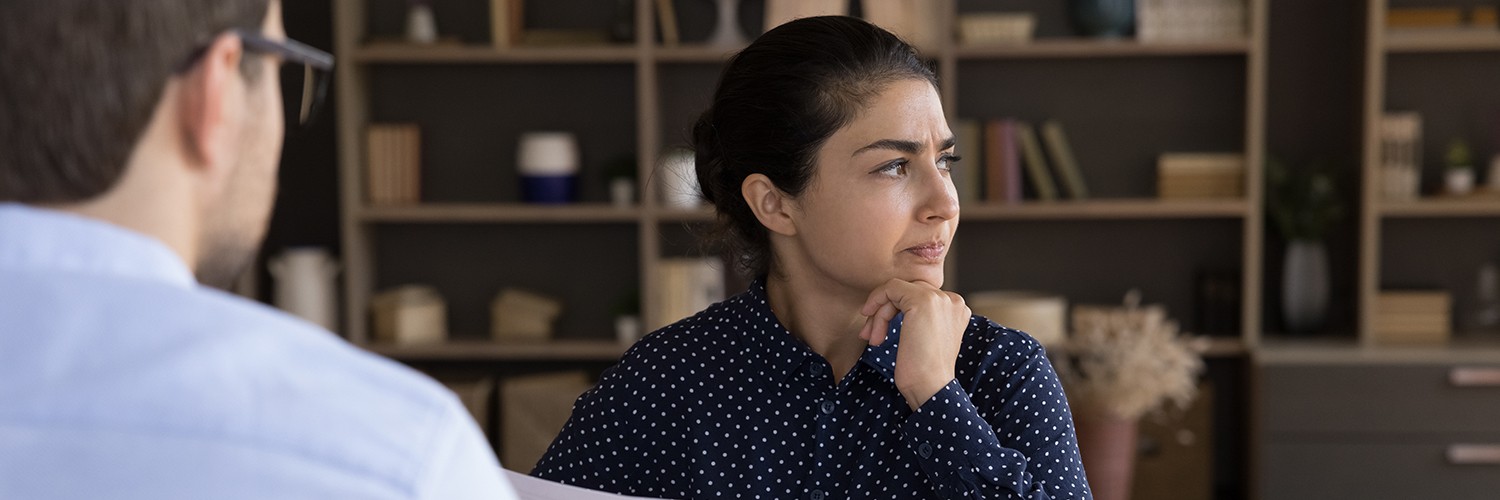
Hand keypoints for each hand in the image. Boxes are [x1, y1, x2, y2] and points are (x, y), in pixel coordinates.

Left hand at [858, 279, 970, 410]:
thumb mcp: (925, 338)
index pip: (920, 297)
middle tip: (871, 336)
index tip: (879, 332)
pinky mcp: (922, 300)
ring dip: (879, 314)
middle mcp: (952, 300)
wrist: (930, 388)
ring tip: (873, 339)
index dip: (896, 311)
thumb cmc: (923, 371)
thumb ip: (919, 318)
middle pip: (908, 293)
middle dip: (885, 312)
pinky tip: (870, 322)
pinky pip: (891, 288)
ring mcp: (939, 298)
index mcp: (957, 309)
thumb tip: (889, 304)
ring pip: (898, 291)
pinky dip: (876, 301)